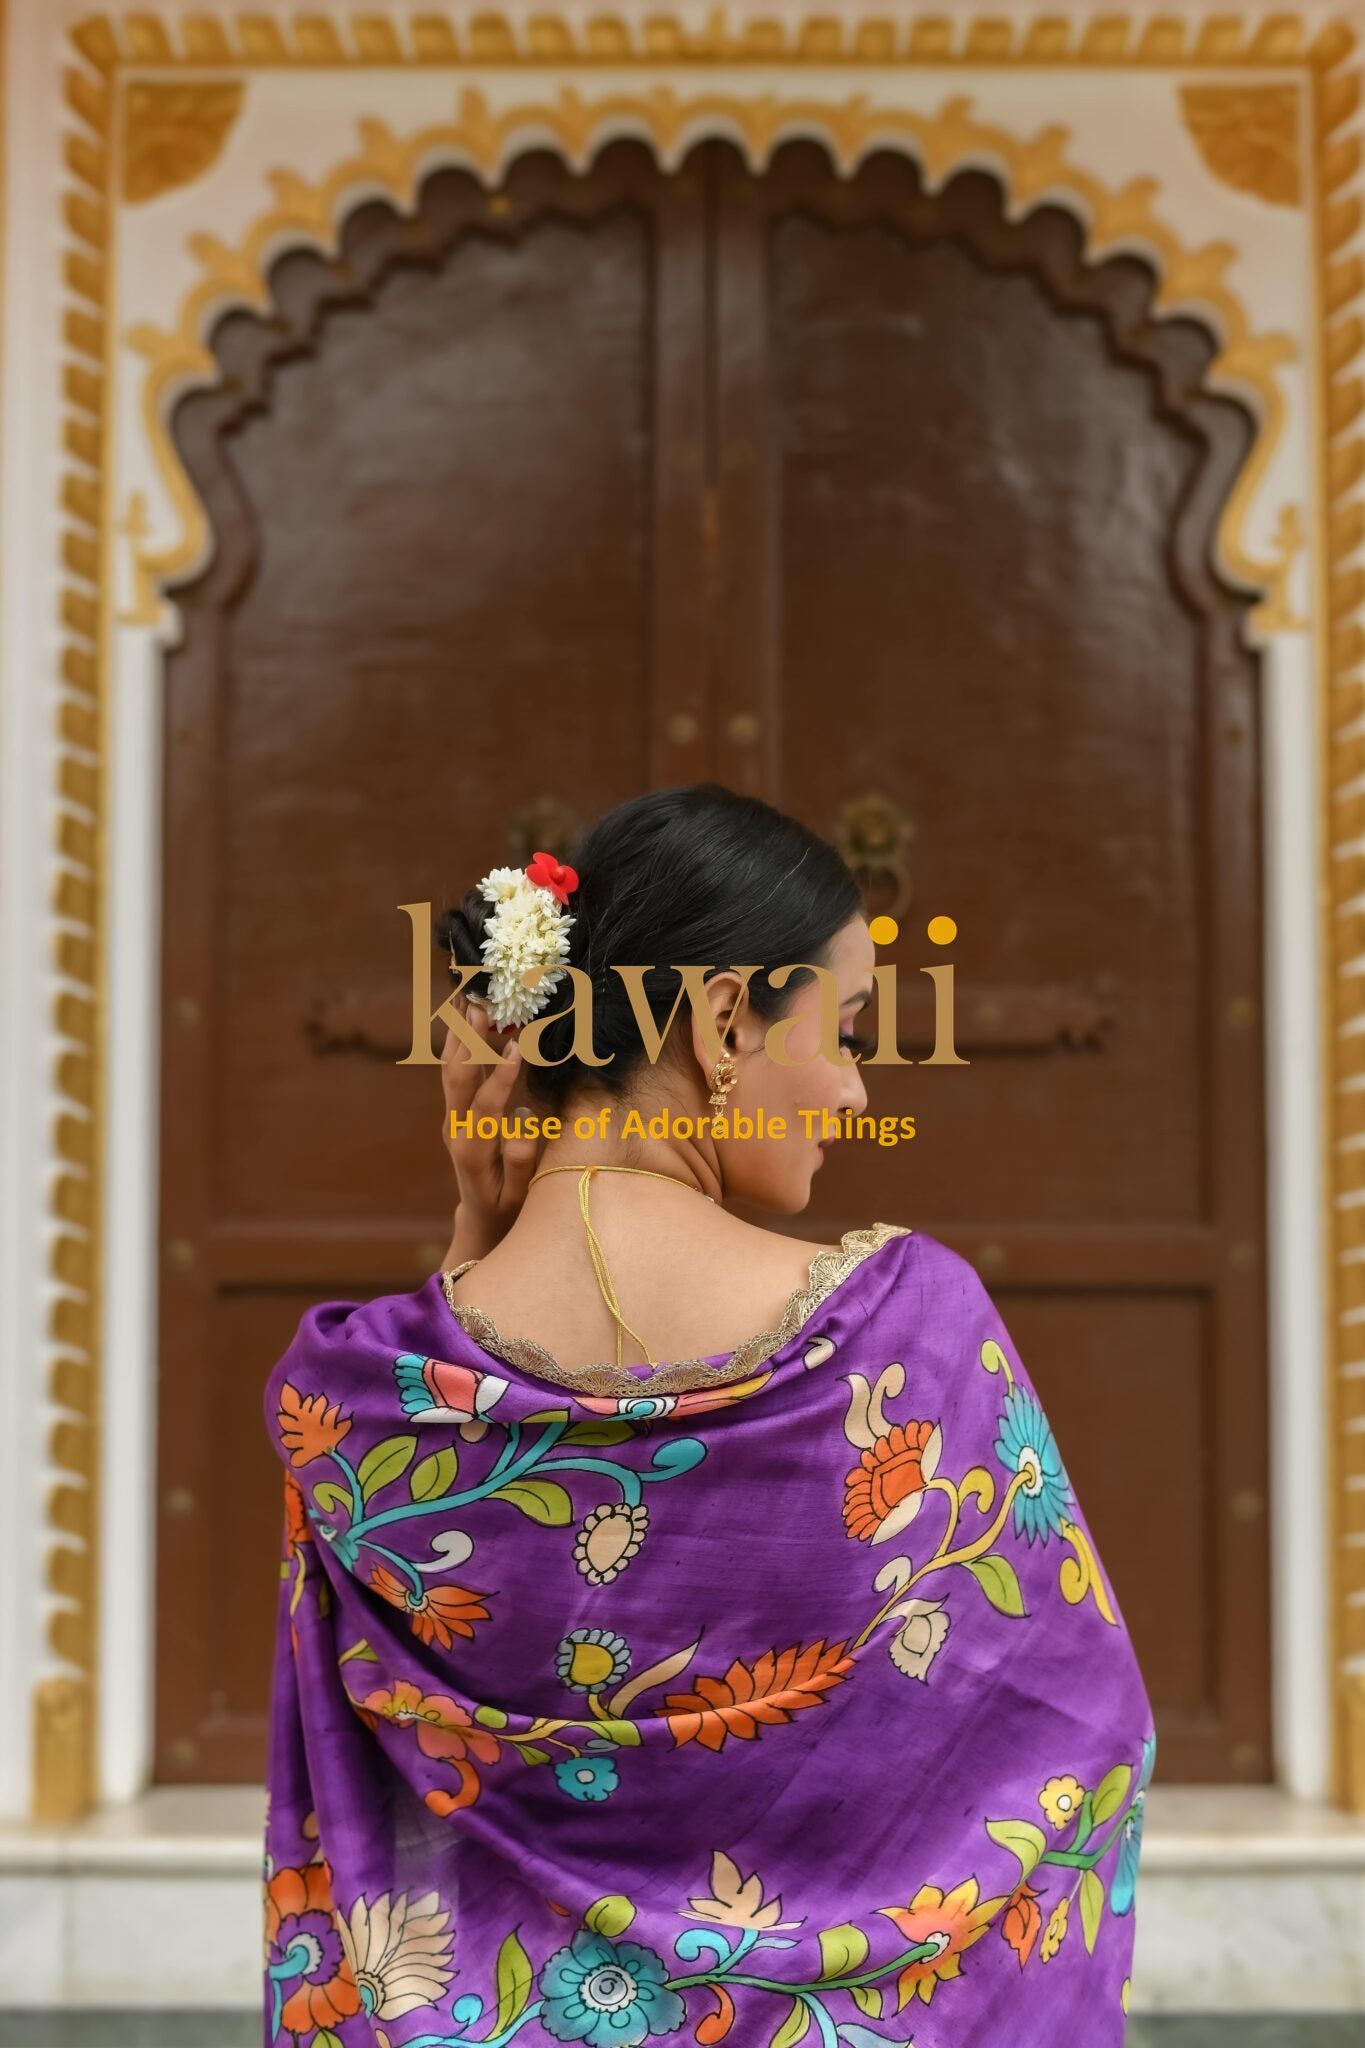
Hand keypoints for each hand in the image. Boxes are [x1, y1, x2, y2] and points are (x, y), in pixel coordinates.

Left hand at [438, 995, 540, 1264]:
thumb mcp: (520, 1195)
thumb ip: (521, 1161)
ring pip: (450, 1068)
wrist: (480, 1217)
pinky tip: (466, 1015)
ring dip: (460, 1032)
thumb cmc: (507, 1207)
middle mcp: (455, 1129)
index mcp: (473, 1150)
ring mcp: (451, 1117)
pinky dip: (459, 1041)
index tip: (516, 1048)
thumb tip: (522, 1117)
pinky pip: (454, 1070)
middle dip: (469, 1041)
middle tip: (482, 1006)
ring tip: (470, 997)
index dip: (499, 1077)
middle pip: (457, 1078)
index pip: (484, 1107)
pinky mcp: (454, 1110)